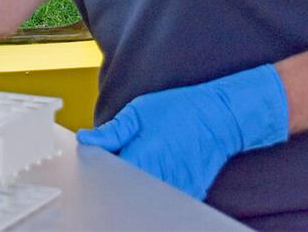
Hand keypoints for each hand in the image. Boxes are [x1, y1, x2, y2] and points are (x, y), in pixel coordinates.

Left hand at [76, 64, 288, 198]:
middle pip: (127, 190)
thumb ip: (113, 132)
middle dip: (118, 178)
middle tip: (123, 157)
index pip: (111, 178)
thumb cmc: (180, 110)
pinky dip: (155, 188)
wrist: (220, 118)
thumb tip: (86, 140)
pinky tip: (159, 167)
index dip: (102, 172)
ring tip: (146, 158)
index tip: (99, 162)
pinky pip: (163, 197)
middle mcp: (162, 178)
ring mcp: (177, 190)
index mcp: (146, 156)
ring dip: (136, 183)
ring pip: (145, 195)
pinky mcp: (189, 195)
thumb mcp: (140, 111)